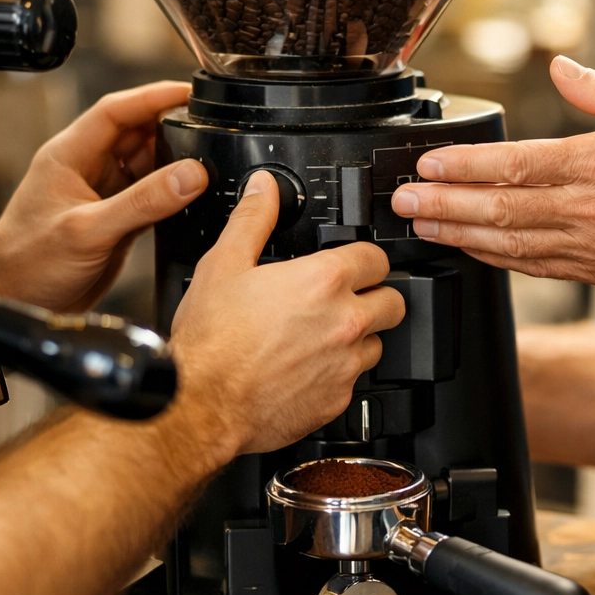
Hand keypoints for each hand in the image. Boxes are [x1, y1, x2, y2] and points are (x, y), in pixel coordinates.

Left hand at [0, 82, 203, 312]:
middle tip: (209, 129)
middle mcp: (86, 170)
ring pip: (146, 166)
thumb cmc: (27, 263)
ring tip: (207, 163)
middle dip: (171, 129)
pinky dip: (171, 196)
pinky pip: (150, 198)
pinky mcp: (113, 222)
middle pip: (136, 135)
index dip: (153, 96)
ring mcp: (101, 196)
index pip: (115, 111)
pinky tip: (191, 198)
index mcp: (69, 156)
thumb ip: (142, 202)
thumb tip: (189, 175)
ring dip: (174, 165)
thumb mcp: (88, 229)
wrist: (13, 302)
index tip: (188, 93)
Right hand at [169, 171, 405, 457]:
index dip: (363, 257)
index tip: (352, 263)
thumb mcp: (223, 264)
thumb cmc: (210, 341)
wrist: (200, 405)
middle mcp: (344, 322)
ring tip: (322, 336)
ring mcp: (344, 365)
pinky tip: (307, 370)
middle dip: (375, 297)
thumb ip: (252, 220)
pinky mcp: (337, 401)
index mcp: (322, 282)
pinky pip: (353, 382)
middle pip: (393, 302)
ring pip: (377, 344)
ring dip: (358, 338)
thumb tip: (263, 189)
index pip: (376, 258)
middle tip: (347, 299)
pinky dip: (337, 375)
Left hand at [390, 56, 594, 293]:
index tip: (428, 164)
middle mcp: (592, 211)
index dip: (465, 167)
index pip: (516, 167)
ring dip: (459, 235)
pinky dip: (495, 259)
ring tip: (421, 225)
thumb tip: (559, 64)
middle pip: (500, 211)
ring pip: (509, 245)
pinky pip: (534, 267)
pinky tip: (469, 248)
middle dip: (443, 205)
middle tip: (402, 201)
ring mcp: (592, 248)